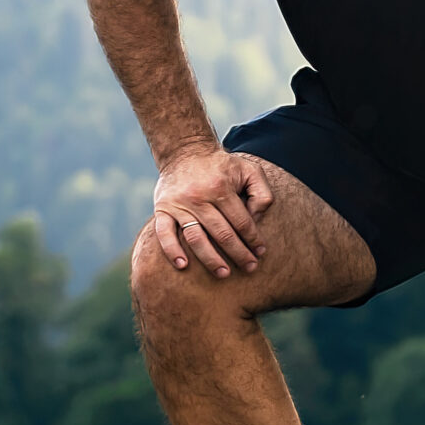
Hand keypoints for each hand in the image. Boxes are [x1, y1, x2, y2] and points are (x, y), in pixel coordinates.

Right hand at [152, 147, 273, 278]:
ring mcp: (178, 204)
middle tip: (250, 268)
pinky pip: (164, 233)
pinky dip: (172, 251)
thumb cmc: (223, 166)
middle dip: (238, 253)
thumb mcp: (249, 170)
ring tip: (223, 273)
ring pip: (195, 238)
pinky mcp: (162, 208)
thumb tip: (256, 220)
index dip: (253, 239)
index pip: (241, 222)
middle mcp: (199, 197)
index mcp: (221, 188)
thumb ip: (261, 193)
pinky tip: (183, 266)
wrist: (185, 151)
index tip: (260, 252)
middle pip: (222, 233)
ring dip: (210, 259)